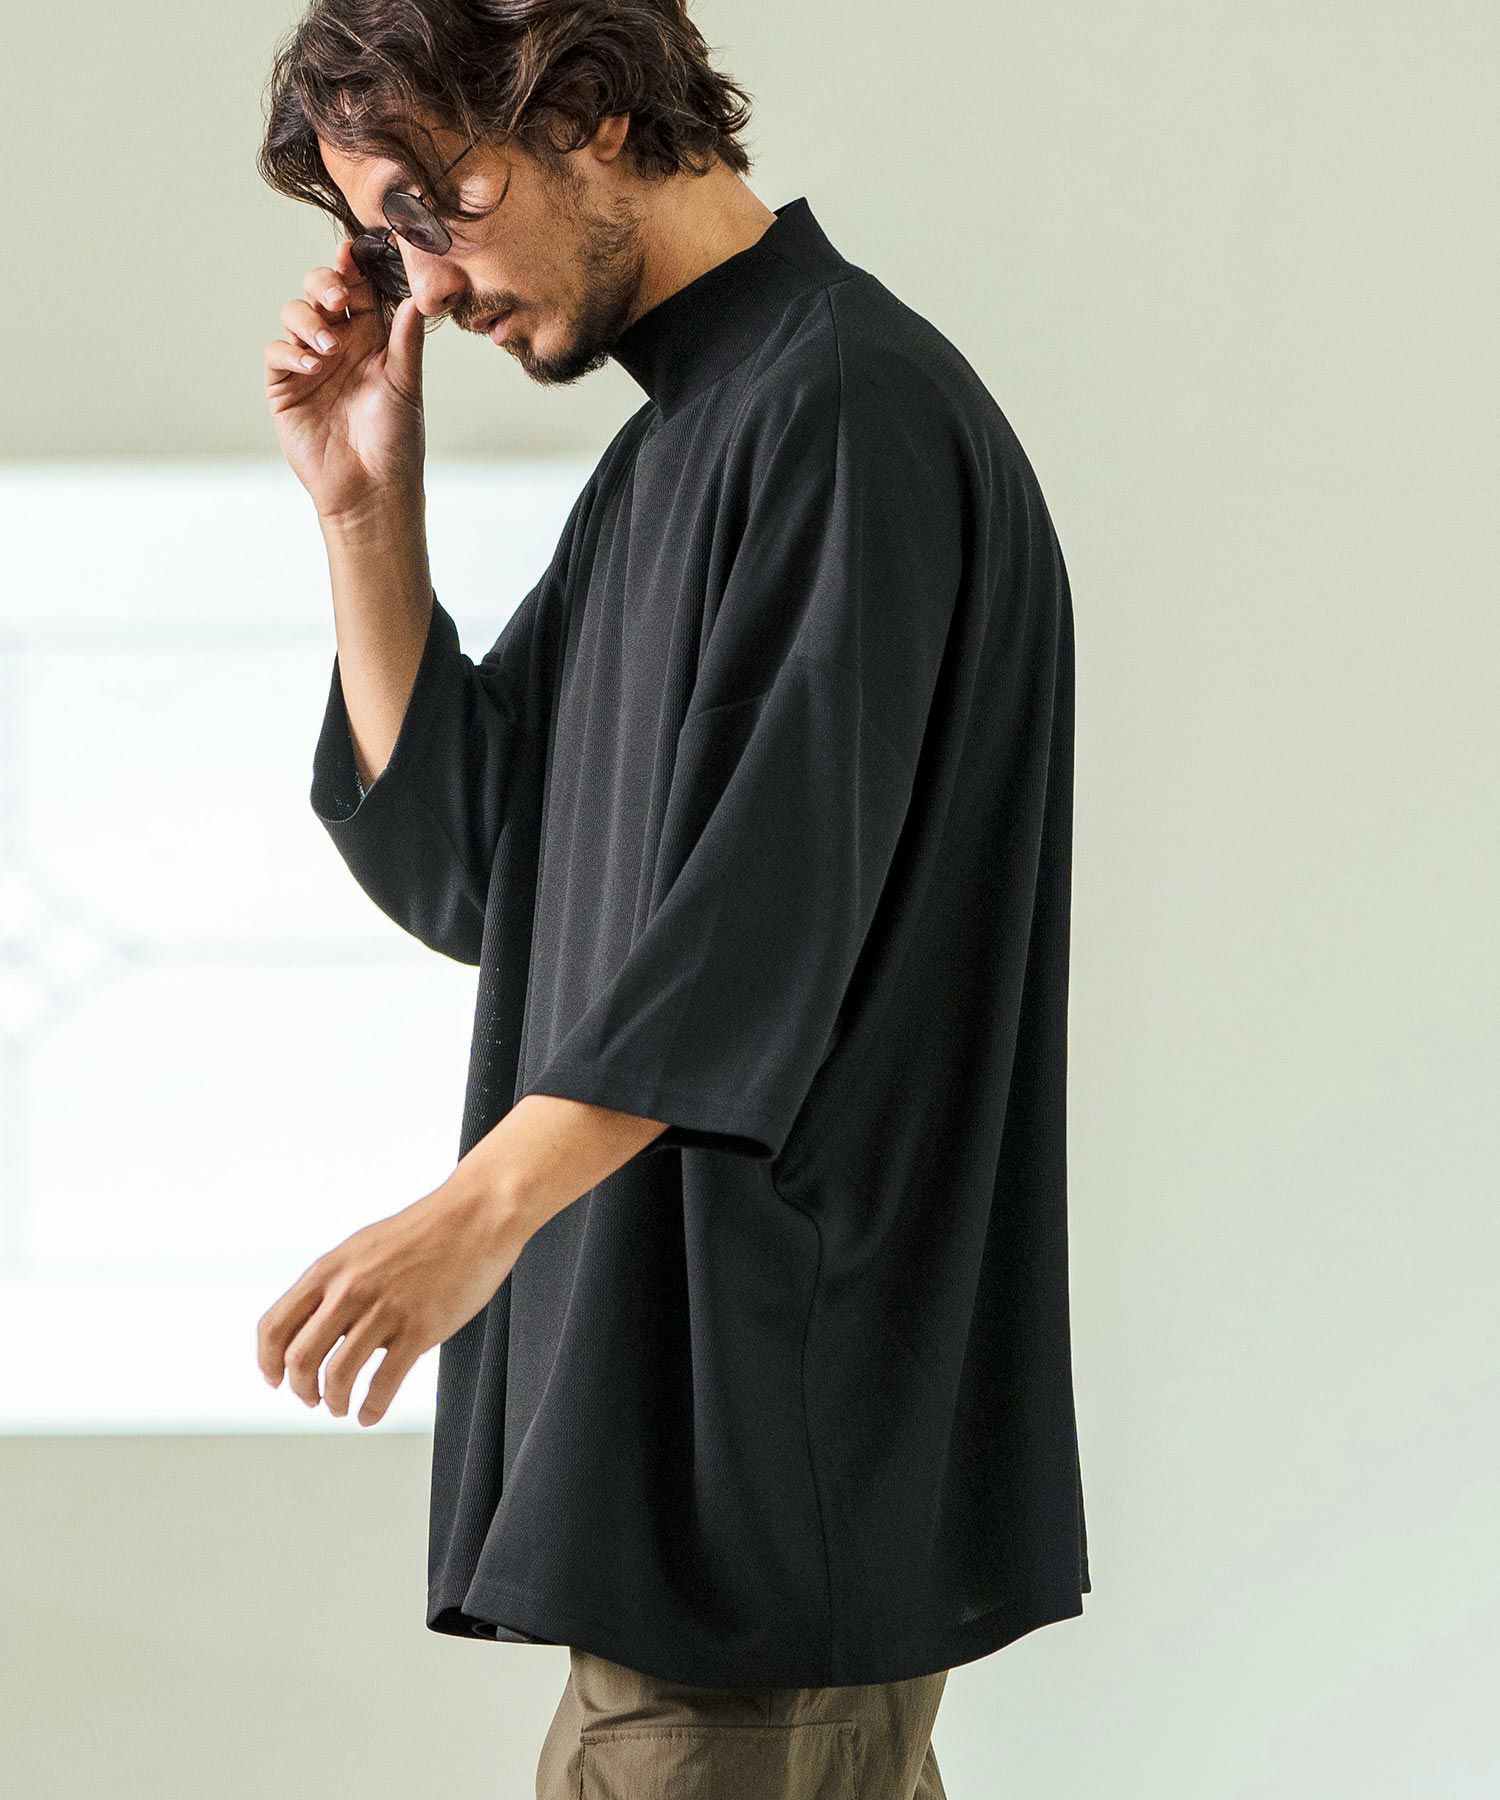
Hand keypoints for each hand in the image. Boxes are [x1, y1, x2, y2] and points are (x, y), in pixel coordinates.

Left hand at [256, 1175, 524, 1425]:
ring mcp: (385, 1309)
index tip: (275, 1380)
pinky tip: (370, 1413)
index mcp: (329, 1269)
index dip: (268, 1362)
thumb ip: (337, 1284)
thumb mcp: (363, 1247)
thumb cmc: (423, 1232)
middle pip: (300, 1358)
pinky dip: (371, 1408)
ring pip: (337, 1375)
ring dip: (334, 1402)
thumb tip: (321, 1328)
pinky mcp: (420, 1327)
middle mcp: (350, 1289)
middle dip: (301, 1389)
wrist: (476, 1215)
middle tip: (312, 1399)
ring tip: (342, 1407)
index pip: (274, 1326)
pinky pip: (383, 1383)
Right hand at [262, 234, 428, 525]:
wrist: (372, 489)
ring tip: (329, 346)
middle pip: (321, 290)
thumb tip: (418, 295)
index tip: (354, 251)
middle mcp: (340, 343)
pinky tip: (312, 364)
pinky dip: (291, 351)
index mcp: (372, 337)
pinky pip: (277, 352)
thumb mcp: (406, 385)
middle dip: (326, 283)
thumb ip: (406, 340)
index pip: (359, 289)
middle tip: (339, 299)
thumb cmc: (396, 441)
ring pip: (295, 314)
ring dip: (309, 319)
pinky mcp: (286, 386)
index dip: (354, 267)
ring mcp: (310, 362)